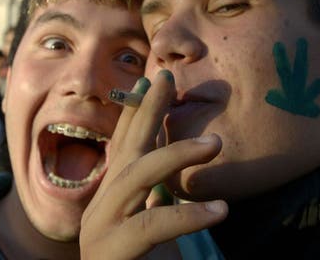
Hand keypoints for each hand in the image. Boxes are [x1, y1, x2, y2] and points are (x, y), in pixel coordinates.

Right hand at [80, 71, 227, 259]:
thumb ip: (158, 199)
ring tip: (216, 144)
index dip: (137, 110)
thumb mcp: (155, 228)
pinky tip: (219, 211)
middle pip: (126, 149)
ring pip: (135, 178)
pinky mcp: (111, 253)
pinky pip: (150, 228)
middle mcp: (102, 206)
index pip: (125, 145)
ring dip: (175, 155)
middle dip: (147, 111)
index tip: (152, 79)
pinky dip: (186, 216)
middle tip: (167, 78)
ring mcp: (100, 228)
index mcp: (114, 198)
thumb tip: (171, 172)